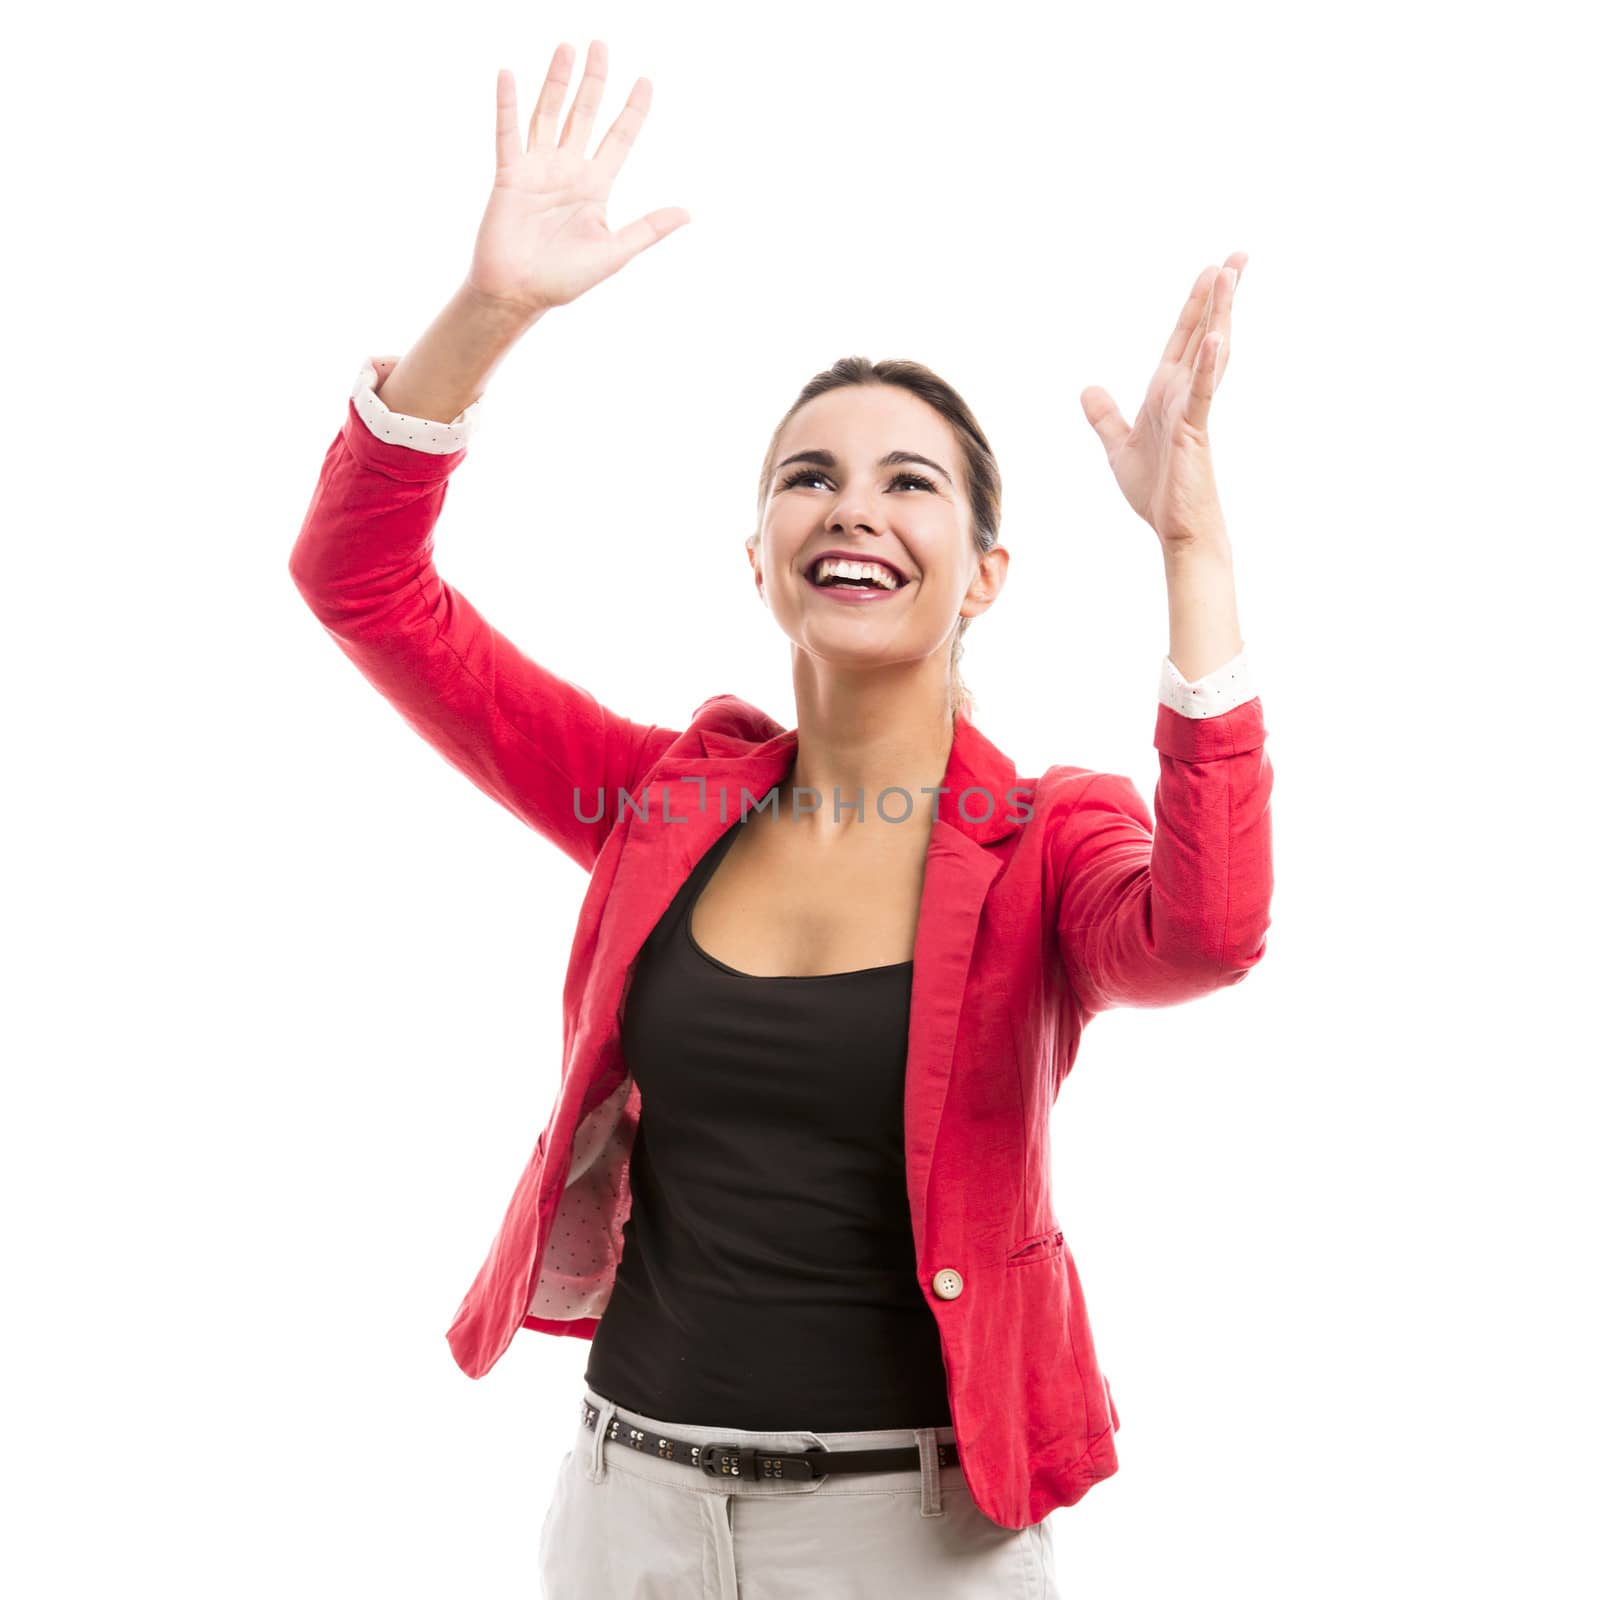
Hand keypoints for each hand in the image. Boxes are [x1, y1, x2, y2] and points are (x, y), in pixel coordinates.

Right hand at [465, 40, 690, 317]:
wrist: (520, 294)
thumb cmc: (565, 279)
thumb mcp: (614, 253)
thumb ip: (647, 229)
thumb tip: (687, 214)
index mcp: (596, 187)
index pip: (619, 138)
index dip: (632, 110)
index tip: (646, 81)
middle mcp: (568, 171)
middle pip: (585, 115)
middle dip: (595, 82)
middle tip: (602, 45)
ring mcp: (538, 169)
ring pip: (549, 114)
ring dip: (557, 82)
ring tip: (568, 49)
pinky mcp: (510, 175)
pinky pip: (508, 133)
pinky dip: (507, 105)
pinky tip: (509, 76)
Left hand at [1080, 253, 1246, 548]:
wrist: (1176, 529)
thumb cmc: (1157, 492)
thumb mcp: (1119, 446)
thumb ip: (1106, 416)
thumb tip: (1087, 388)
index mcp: (1167, 392)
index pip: (1183, 337)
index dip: (1195, 304)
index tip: (1211, 271)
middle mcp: (1184, 392)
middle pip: (1203, 333)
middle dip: (1219, 295)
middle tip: (1237, 256)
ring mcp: (1192, 408)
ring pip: (1209, 352)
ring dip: (1219, 315)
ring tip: (1230, 276)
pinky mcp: (1194, 430)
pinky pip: (1201, 392)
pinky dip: (1206, 365)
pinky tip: (1214, 338)